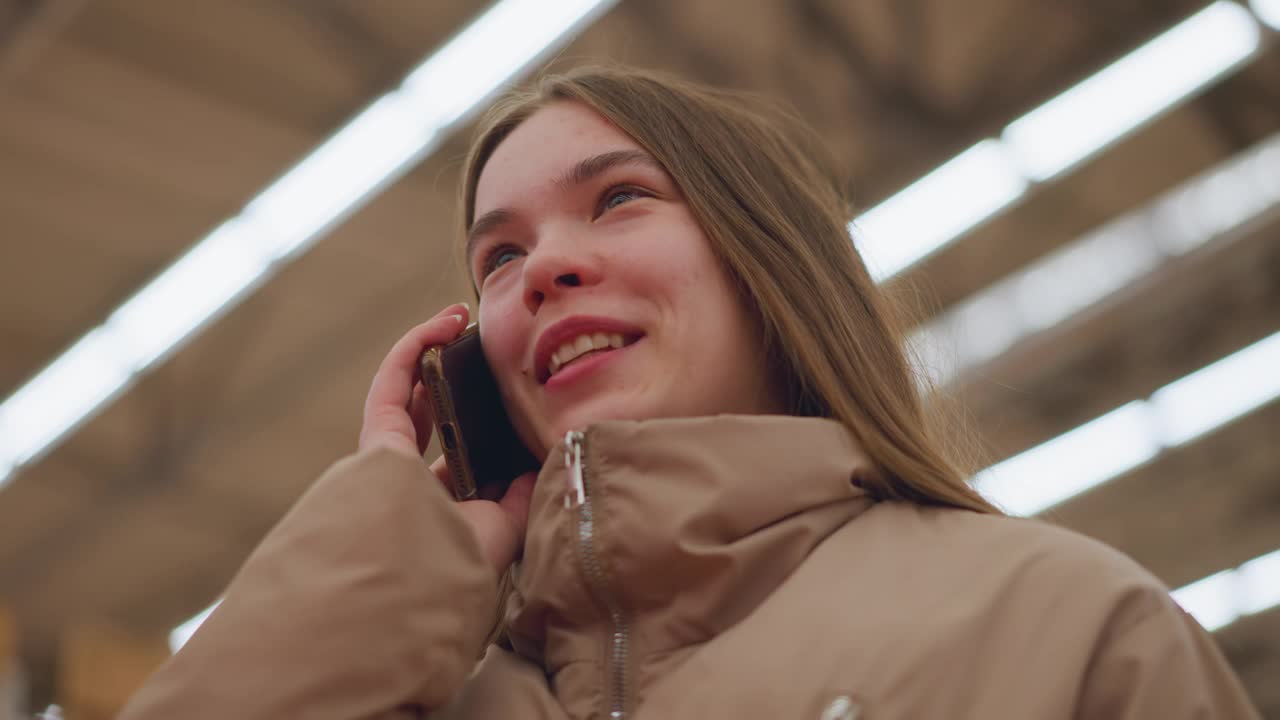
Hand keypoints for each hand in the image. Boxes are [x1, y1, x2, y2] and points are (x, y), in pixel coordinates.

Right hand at [359, 303, 535, 570]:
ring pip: (404, 393)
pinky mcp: (375, 437)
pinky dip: (414, 347)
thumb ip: (519, 494)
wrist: (425, 580)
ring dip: (429, 351)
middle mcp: (410, 483)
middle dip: (450, 379)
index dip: (475, 423)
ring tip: (460, 318)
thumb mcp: (507, 525)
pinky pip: (392, 382)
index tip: (503, 394)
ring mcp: (387, 460)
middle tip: (479, 347)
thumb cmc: (462, 565)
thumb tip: (531, 462)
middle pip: (428, 417)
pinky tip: (444, 323)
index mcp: (441, 507)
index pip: (455, 457)